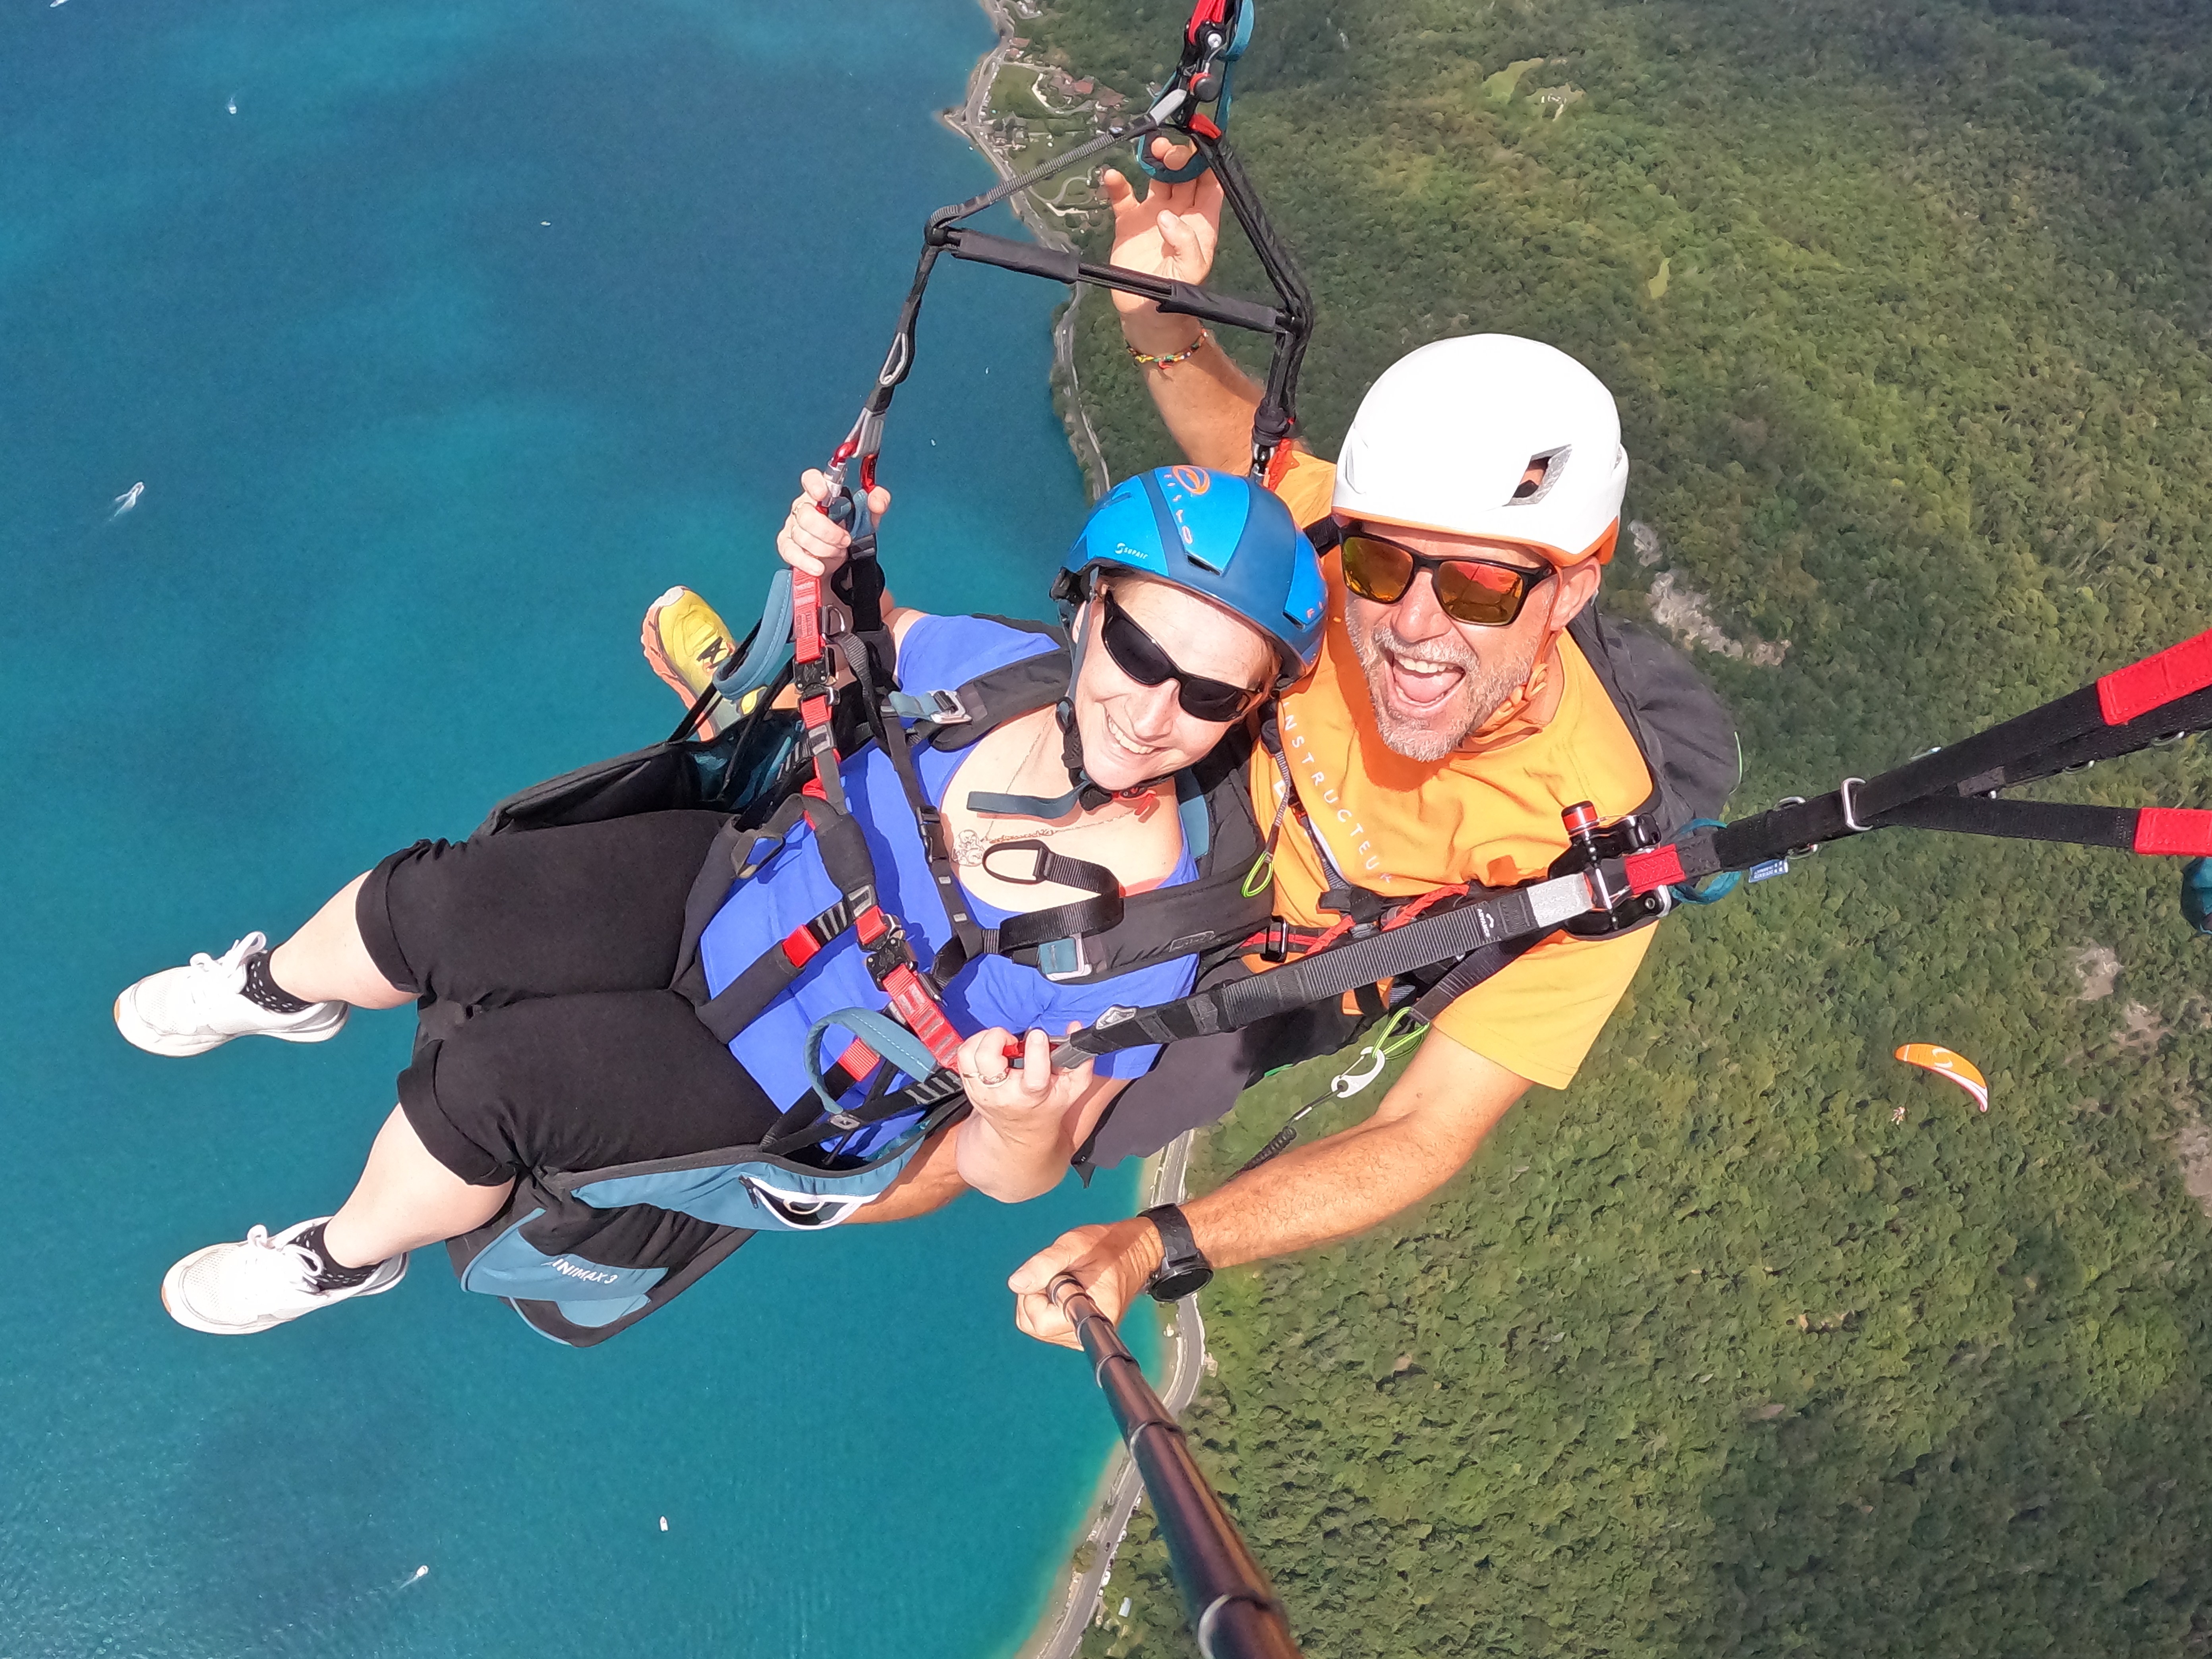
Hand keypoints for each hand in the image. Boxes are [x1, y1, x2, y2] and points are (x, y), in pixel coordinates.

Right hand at [776, 468, 891, 578]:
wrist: (841, 562)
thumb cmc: (850, 531)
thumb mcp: (869, 516)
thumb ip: (879, 501)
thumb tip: (876, 502)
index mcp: (821, 493)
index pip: (810, 479)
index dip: (814, 484)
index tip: (823, 494)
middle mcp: (803, 507)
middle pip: (806, 515)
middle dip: (829, 532)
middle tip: (846, 540)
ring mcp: (793, 527)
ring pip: (802, 536)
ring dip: (825, 549)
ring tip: (838, 552)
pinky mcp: (787, 546)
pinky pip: (791, 552)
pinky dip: (806, 562)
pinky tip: (819, 567)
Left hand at [953, 1025, 1097, 1201]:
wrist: (1020, 1134)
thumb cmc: (1048, 1105)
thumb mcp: (1071, 1089)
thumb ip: (1080, 1059)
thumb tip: (1074, 1026)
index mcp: (1032, 1096)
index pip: (1032, 1076)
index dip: (1035, 1050)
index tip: (1038, 1035)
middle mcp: (1002, 1095)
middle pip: (988, 1058)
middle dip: (999, 1038)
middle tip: (1013, 1041)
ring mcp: (981, 1092)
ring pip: (970, 1054)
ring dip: (985, 1039)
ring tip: (1001, 1043)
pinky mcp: (969, 1087)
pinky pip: (963, 1055)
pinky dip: (975, 1044)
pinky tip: (991, 1049)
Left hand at [1007, 1215, 1164, 1348]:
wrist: (1132, 1253)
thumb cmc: (1107, 1246)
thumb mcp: (1074, 1245)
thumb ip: (1045, 1264)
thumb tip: (1016, 1284)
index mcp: (1091, 1314)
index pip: (1041, 1322)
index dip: (1037, 1295)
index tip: (1055, 1274)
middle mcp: (1085, 1333)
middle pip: (1035, 1325)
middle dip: (1036, 1295)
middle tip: (1059, 1273)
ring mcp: (1079, 1336)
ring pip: (1035, 1325)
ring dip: (1040, 1298)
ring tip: (1064, 1278)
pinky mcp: (1074, 1332)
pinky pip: (1042, 1324)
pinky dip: (1044, 1303)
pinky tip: (1062, 1287)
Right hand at [1102, 141, 1223, 351]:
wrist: (1145, 313)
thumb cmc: (1174, 294)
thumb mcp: (1190, 271)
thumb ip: (1185, 242)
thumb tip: (1166, 215)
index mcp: (1201, 221)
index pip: (1210, 182)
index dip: (1206, 162)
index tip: (1198, 145)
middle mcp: (1179, 212)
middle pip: (1184, 173)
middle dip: (1180, 156)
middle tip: (1169, 152)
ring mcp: (1153, 214)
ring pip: (1158, 177)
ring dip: (1156, 159)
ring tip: (1151, 148)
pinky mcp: (1129, 222)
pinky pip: (1123, 197)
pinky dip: (1117, 184)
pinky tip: (1112, 176)